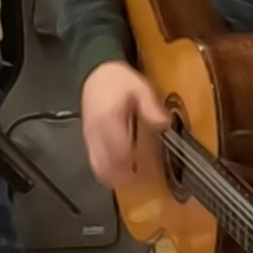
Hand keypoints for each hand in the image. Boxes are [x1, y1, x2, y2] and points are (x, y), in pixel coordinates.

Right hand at [80, 61, 169, 187]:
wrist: (95, 73)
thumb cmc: (120, 80)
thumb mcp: (140, 87)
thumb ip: (150, 106)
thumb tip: (165, 124)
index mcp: (110, 120)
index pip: (120, 151)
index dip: (135, 164)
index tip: (151, 170)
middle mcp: (96, 133)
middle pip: (108, 165)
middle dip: (126, 176)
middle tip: (145, 179)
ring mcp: (89, 139)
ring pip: (99, 168)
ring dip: (116, 177)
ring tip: (135, 177)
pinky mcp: (88, 141)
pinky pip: (94, 163)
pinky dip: (108, 172)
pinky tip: (123, 170)